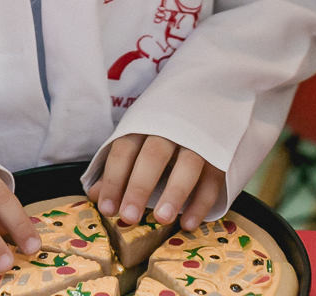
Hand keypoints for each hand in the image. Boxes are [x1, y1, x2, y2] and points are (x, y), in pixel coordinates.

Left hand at [88, 134, 224, 230]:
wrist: (208, 93)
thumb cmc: (163, 124)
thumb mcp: (138, 136)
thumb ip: (119, 165)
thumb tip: (95, 195)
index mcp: (145, 123)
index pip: (125, 149)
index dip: (114, 179)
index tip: (107, 208)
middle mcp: (171, 129)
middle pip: (154, 155)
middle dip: (140, 186)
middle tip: (129, 217)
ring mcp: (198, 139)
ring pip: (188, 164)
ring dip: (174, 192)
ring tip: (161, 219)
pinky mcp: (220, 153)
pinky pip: (213, 178)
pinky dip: (201, 201)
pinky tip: (188, 222)